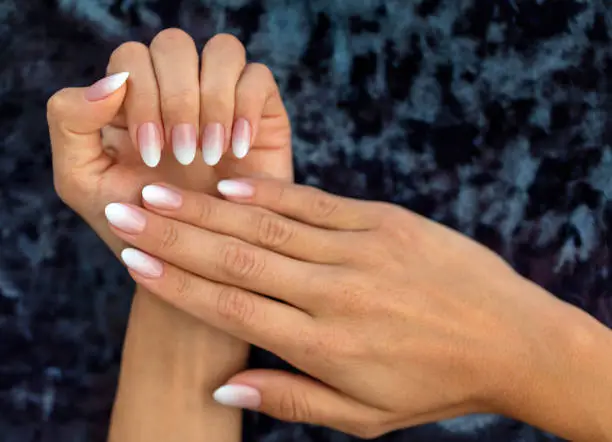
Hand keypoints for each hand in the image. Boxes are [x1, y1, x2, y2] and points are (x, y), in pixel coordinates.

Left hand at [47, 29, 291, 256]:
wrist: (190, 263)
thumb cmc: (138, 224)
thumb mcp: (81, 178)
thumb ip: (70, 121)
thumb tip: (111, 79)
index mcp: (133, 98)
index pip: (132, 58)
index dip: (141, 97)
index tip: (151, 154)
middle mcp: (178, 89)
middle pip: (174, 45)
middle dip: (177, 101)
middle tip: (181, 155)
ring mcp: (222, 96)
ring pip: (221, 51)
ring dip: (213, 103)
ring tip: (210, 155)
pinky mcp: (261, 111)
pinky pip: (257, 77)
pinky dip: (245, 109)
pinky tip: (236, 150)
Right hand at [100, 178, 576, 437]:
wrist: (511, 338)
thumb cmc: (433, 384)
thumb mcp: (363, 417)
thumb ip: (290, 398)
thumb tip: (223, 385)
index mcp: (325, 345)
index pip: (233, 309)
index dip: (177, 284)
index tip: (133, 261)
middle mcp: (335, 293)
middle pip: (238, 259)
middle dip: (173, 234)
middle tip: (123, 210)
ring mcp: (361, 250)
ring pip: (268, 226)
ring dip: (207, 207)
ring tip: (159, 189)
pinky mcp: (385, 222)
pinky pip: (315, 204)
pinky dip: (267, 193)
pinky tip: (228, 183)